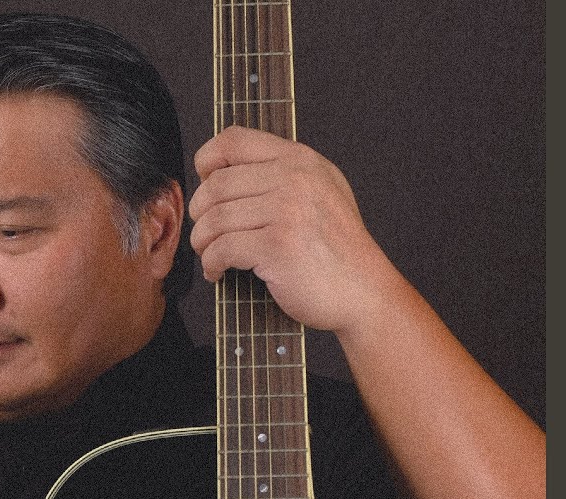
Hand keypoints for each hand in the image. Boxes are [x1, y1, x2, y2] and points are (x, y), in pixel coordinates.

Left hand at [189, 126, 400, 332]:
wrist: (364, 291)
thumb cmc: (339, 250)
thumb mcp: (322, 190)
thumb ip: (285, 174)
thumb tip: (228, 171)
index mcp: (300, 160)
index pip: (234, 140)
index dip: (207, 161)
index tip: (204, 182)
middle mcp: (293, 179)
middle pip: (217, 184)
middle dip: (201, 213)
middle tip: (205, 232)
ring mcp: (286, 211)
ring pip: (215, 219)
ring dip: (203, 242)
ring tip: (210, 254)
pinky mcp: (276, 247)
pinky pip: (222, 249)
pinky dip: (212, 263)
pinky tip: (217, 271)